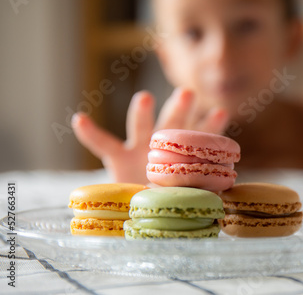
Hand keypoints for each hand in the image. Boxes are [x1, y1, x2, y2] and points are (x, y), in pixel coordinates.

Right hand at [72, 88, 228, 183]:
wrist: (143, 211)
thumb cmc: (171, 198)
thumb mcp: (188, 196)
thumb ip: (203, 190)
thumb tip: (222, 191)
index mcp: (185, 153)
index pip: (200, 137)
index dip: (210, 126)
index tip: (221, 112)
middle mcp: (164, 147)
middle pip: (173, 123)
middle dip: (180, 108)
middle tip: (187, 92)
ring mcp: (140, 150)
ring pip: (141, 127)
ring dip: (143, 112)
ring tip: (145, 97)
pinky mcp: (118, 159)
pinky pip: (102, 144)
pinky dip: (90, 133)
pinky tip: (80, 119)